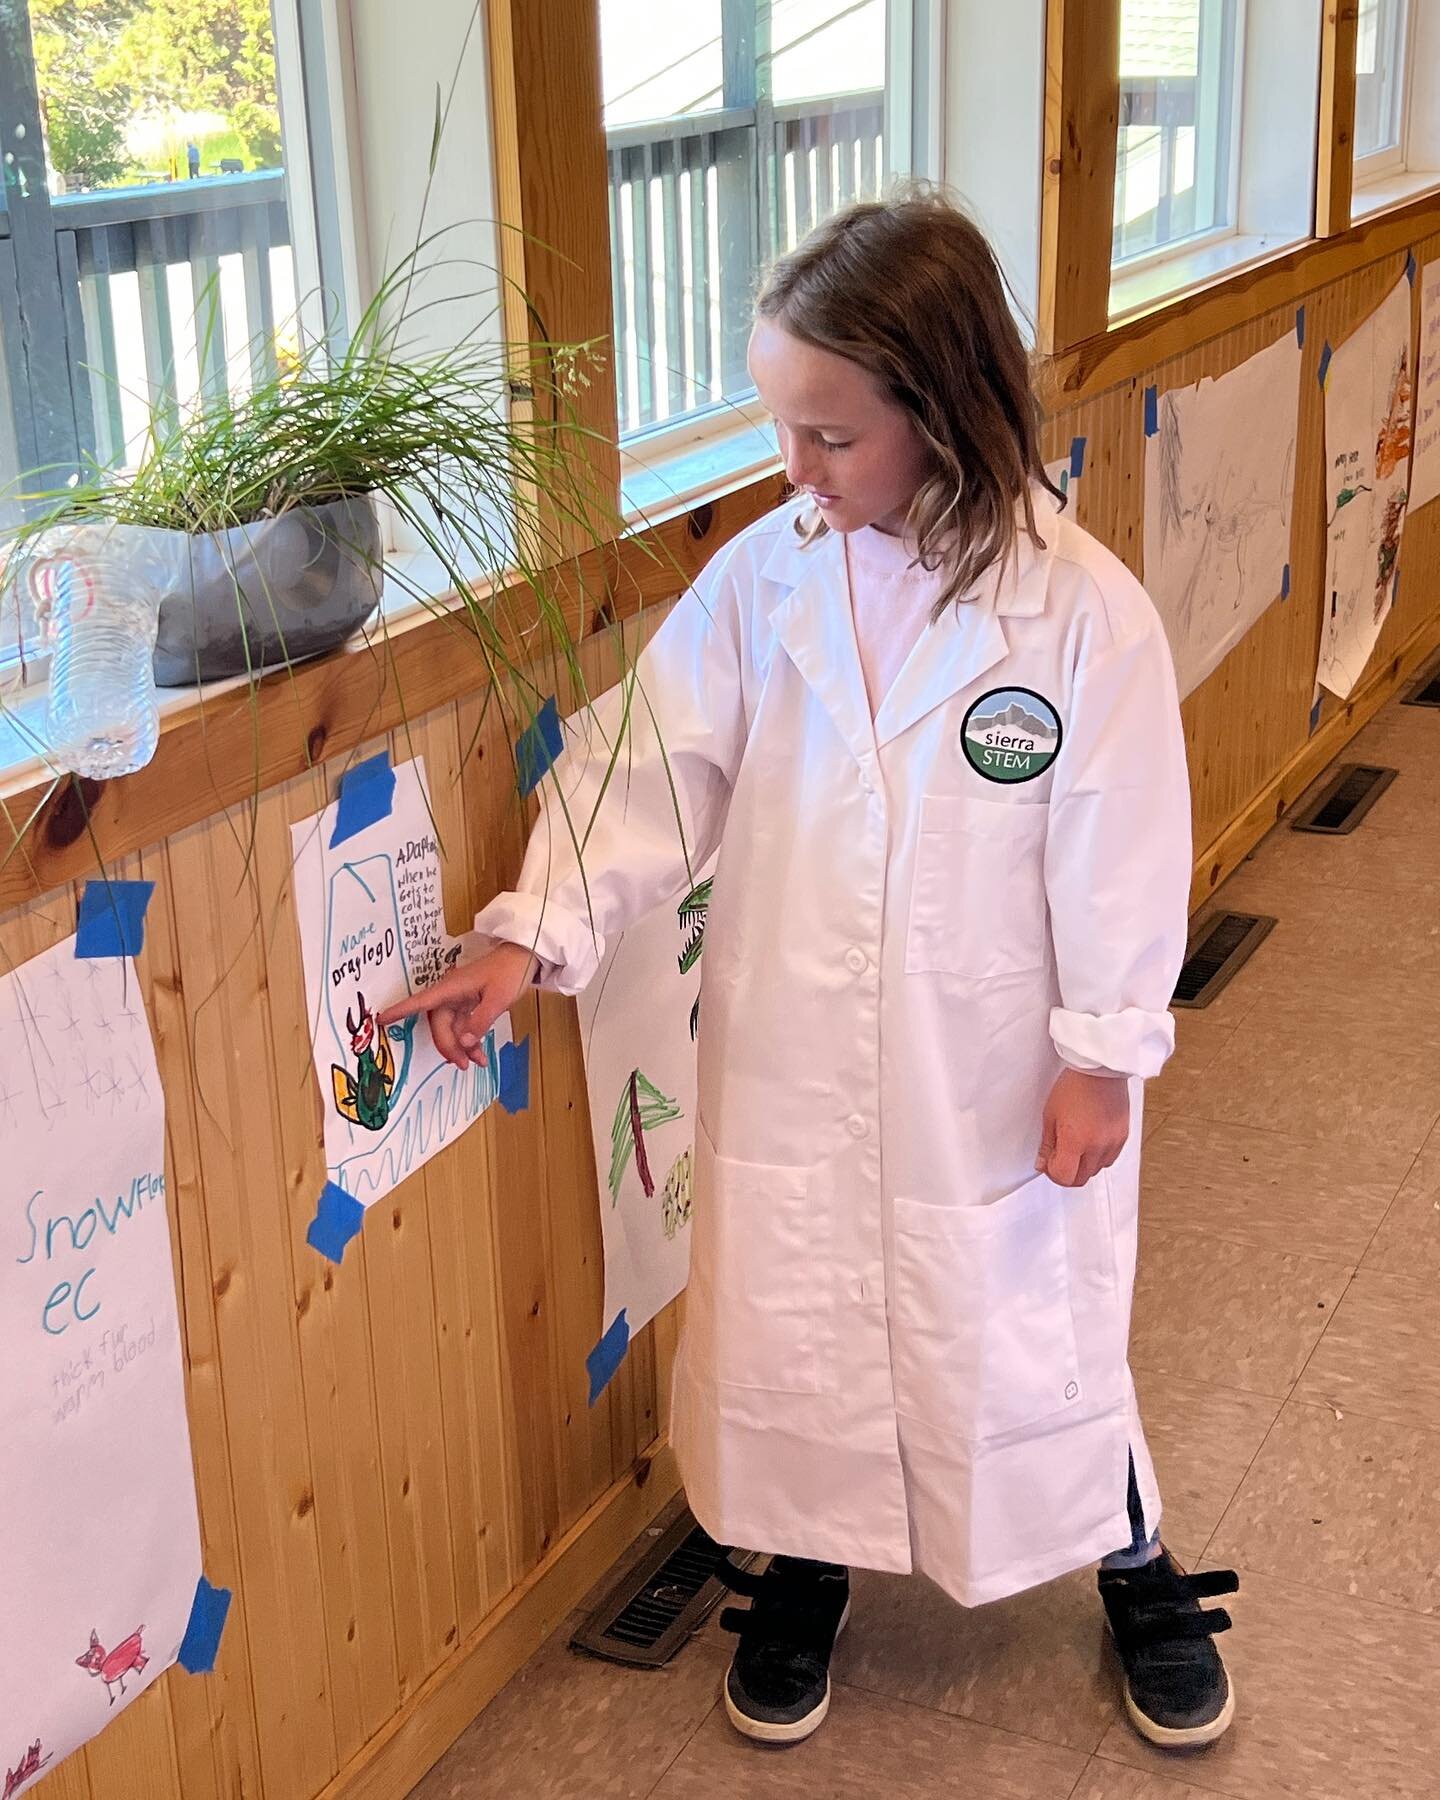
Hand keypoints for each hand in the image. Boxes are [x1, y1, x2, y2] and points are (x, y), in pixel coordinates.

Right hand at [377, 941, 536, 1071]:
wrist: (524, 957)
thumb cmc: (509, 971)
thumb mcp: (498, 998)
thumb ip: (480, 1021)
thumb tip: (463, 1043)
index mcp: (451, 987)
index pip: (421, 1001)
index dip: (400, 1010)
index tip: (380, 1019)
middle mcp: (451, 994)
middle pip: (439, 1024)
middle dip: (448, 1046)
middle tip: (462, 1065)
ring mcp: (460, 999)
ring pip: (452, 1029)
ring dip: (461, 1048)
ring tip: (476, 1064)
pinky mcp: (469, 1004)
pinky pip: (463, 1027)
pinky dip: (470, 1042)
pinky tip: (480, 1055)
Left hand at [1035, 1067, 1130, 1187]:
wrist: (1100, 1069)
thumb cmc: (1074, 1086)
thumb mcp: (1050, 1114)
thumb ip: (1047, 1144)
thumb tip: (1042, 1164)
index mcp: (1075, 1141)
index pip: (1064, 1177)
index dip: (1053, 1173)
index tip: (1048, 1162)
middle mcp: (1097, 1146)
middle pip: (1081, 1179)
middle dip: (1067, 1172)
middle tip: (1058, 1156)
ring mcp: (1113, 1143)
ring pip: (1096, 1170)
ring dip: (1083, 1165)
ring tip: (1076, 1144)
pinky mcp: (1123, 1136)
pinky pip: (1110, 1159)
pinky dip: (1099, 1156)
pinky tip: (1091, 1140)